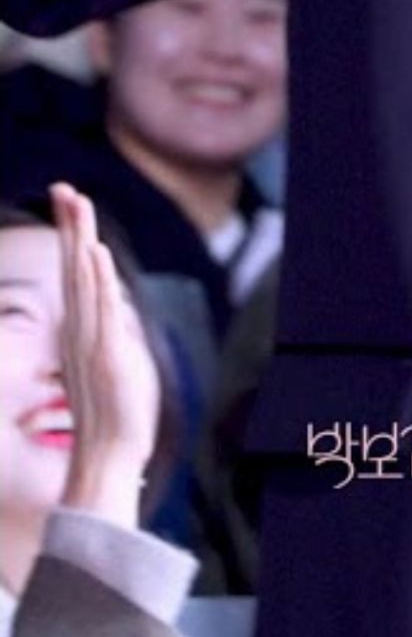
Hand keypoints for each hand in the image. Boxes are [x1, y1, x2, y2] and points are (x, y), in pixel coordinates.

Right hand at [51, 183, 160, 529]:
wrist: (107, 455)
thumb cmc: (114, 410)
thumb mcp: (113, 356)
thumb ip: (111, 326)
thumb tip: (115, 300)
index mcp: (82, 327)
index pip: (76, 271)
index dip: (71, 235)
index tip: (68, 199)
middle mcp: (80, 328)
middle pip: (74, 267)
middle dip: (70, 226)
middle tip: (64, 187)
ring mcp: (90, 341)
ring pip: (84, 281)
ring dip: (81, 242)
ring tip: (78, 206)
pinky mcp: (107, 355)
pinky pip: (102, 311)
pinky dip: (99, 282)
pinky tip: (96, 256)